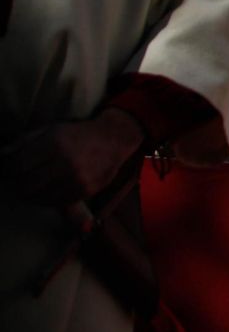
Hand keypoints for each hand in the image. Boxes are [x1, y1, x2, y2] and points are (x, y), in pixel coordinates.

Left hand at [0, 108, 144, 206]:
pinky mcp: (85, 191)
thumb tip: (3, 153)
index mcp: (55, 143)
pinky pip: (56, 202)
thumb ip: (26, 141)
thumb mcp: (52, 129)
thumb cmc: (79, 134)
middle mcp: (66, 162)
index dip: (8, 170)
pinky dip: (46, 200)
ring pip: (39, 196)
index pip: (19, 165)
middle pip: (26, 184)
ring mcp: (77, 179)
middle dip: (16, 184)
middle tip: (15, 182)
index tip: (6, 171)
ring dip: (29, 194)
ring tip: (28, 188)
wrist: (114, 139)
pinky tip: (44, 192)